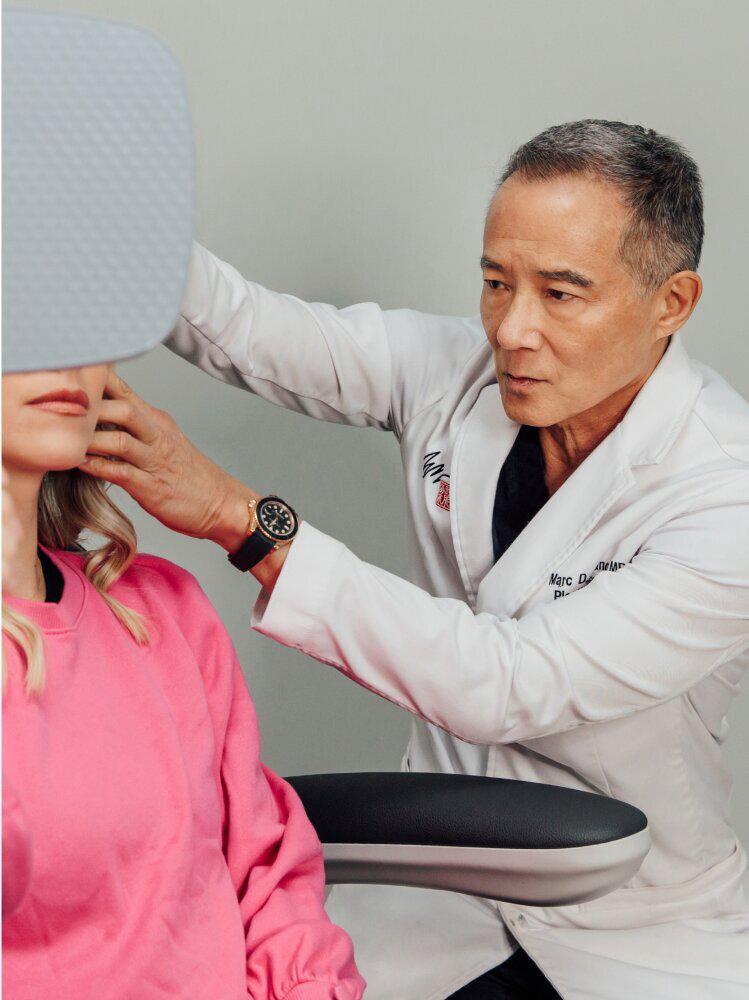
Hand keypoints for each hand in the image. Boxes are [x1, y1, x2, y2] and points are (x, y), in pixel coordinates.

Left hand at [77, 370, 252, 547]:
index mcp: (158, 421)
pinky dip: (96, 467)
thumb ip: (137, 428)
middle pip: (123, 409)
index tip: (71, 377)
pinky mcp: (151, 486)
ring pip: (119, 440)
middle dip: (93, 408)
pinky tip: (77, 464)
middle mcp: (157, 436)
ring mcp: (155, 461)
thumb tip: (102, 420)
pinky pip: (120, 472)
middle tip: (61, 409)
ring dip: (90, 439)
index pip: (126, 392)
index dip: (99, 382)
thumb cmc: (190, 476)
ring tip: (64, 438)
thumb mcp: (166, 441)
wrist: (221, 503)